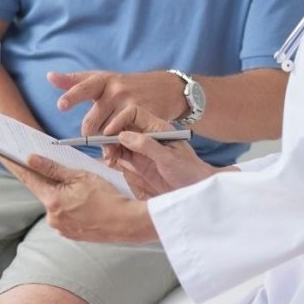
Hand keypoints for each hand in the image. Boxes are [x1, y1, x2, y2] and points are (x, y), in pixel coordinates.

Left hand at [16, 154, 157, 243]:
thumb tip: (31, 159)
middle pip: (44, 192)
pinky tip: (85, 203)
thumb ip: (53, 168)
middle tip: (65, 172)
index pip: (30, 179)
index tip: (7, 156)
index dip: (19, 166)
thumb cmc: (108, 197)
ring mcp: (61, 228)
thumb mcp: (81, 176)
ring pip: (56, 204)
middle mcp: (52, 218)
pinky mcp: (70, 235)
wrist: (128, 222)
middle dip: (51, 181)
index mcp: (52, 201)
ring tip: (84, 191)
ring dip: (63, 195)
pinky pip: (65, 216)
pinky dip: (70, 207)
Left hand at [49, 70, 184, 135]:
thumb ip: (75, 81)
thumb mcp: (102, 79)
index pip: (83, 87)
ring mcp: (129, 102)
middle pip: (92, 121)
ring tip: (108, 143)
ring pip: (106, 132)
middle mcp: (115, 89)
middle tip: (91, 138)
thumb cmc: (125, 85)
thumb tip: (49, 76)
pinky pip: (123, 137)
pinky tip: (120, 146)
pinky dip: (119, 145)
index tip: (61, 105)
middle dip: (89, 134)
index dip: (72, 96)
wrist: (164, 88)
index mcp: (102, 80)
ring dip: (105, 142)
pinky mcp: (142, 116)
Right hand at [100, 105, 223, 197]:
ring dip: (109, 147)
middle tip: (106, 150)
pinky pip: (120, 154)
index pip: (134, 113)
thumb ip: (146, 146)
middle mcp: (147, 135)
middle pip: (122, 126)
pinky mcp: (138, 162)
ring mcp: (142, 149)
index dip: (119, 120)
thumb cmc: (189, 171)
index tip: (109, 133)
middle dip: (110, 135)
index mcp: (157, 128)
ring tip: (109, 158)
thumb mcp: (169, 158)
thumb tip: (123, 135)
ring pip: (118, 141)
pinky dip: (112, 156)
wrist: (196, 189)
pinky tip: (111, 162)